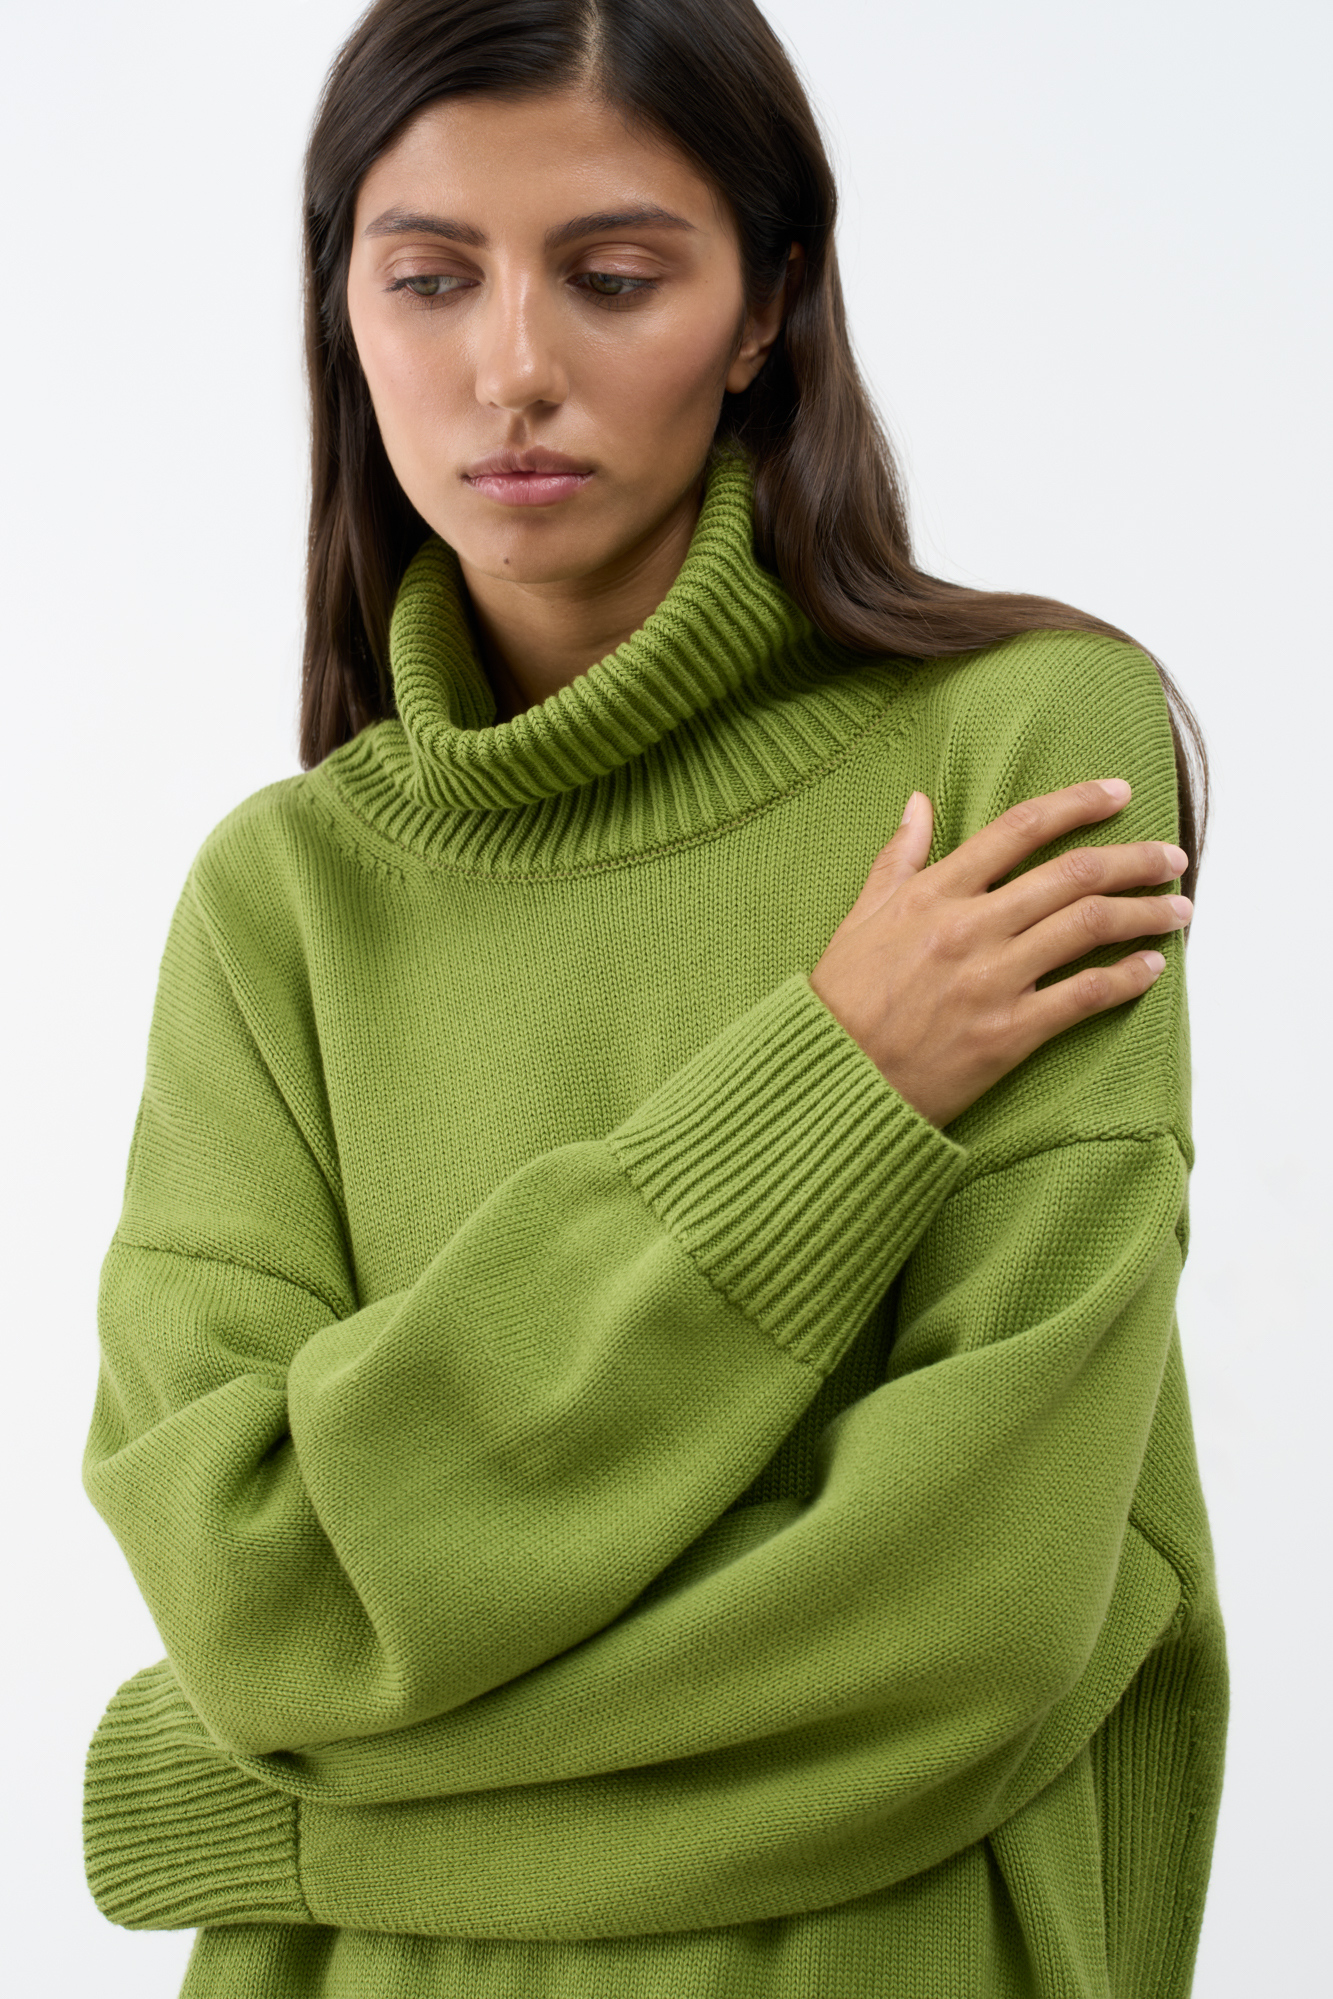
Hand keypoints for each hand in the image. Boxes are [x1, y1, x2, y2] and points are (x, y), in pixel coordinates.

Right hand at [808, 779, 1190, 1128]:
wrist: (833, 1077)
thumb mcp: (861, 914)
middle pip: (1072, 874)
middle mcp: (969, 927)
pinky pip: (1084, 995)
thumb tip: (918, 801)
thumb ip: (898, 856)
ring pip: (1088, 927)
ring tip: (1177, 908)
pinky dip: (1126, 977)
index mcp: (934, 892)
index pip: (1019, 829)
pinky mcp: (1008, 1032)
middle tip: (1171, 856)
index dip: (1078, 803)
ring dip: (1143, 913)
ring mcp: (992, 980)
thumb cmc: (844, 998)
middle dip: (1134, 860)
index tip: (1118, 793)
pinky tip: (1152, 967)